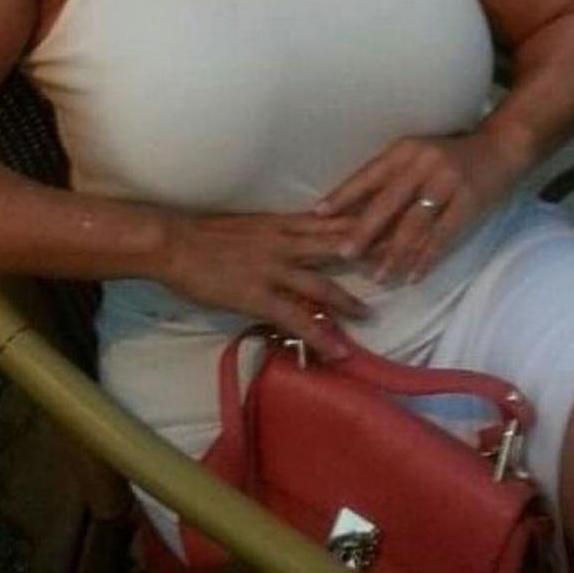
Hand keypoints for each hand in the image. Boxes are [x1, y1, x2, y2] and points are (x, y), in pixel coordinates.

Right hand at [159, 209, 369, 359]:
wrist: (172, 242)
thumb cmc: (200, 234)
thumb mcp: (245, 225)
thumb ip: (272, 233)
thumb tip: (291, 238)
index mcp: (280, 223)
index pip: (329, 222)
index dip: (360, 225)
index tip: (388, 225)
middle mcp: (284, 242)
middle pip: (336, 248)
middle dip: (369, 256)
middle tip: (401, 261)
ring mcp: (274, 269)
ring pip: (322, 286)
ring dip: (350, 301)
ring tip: (372, 314)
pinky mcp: (259, 296)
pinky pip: (297, 319)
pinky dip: (321, 336)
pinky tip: (338, 350)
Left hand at [315, 130, 525, 284]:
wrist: (501, 146)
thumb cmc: (450, 155)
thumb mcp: (416, 155)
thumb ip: (390, 177)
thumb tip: (351, 210)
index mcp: (404, 149)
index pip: (367, 174)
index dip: (342, 195)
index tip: (317, 214)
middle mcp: (423, 163)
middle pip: (387, 202)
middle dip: (363, 230)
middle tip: (343, 254)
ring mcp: (447, 182)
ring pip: (414, 224)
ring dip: (394, 253)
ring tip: (377, 275)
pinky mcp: (469, 201)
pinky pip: (443, 236)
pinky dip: (426, 258)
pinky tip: (412, 276)